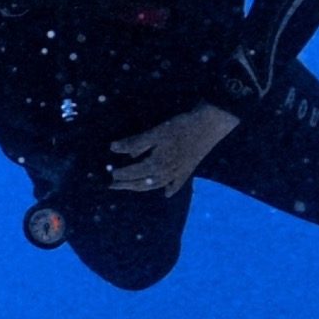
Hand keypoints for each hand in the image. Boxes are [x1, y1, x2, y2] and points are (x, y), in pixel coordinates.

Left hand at [108, 103, 241, 196]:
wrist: (209, 124)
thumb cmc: (180, 126)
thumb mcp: (155, 133)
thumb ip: (134, 142)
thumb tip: (113, 149)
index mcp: (156, 164)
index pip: (133, 172)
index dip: (120, 174)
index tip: (110, 174)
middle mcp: (166, 173)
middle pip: (142, 182)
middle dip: (127, 185)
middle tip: (113, 186)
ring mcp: (178, 173)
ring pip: (156, 185)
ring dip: (142, 188)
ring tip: (132, 188)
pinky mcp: (188, 170)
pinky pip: (176, 184)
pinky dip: (170, 189)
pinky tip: (166, 193)